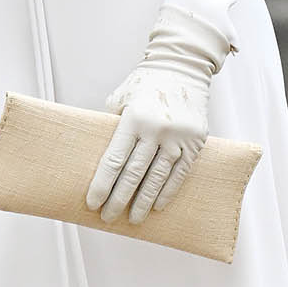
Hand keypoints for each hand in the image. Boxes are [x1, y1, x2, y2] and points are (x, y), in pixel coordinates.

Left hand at [84, 5, 229, 224]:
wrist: (182, 66)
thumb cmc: (144, 83)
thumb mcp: (120, 98)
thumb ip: (111, 124)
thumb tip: (100, 156)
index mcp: (133, 118)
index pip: (115, 160)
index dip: (102, 184)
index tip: (92, 203)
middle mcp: (156, 129)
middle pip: (134, 174)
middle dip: (119, 199)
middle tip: (108, 217)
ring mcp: (178, 137)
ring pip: (157, 178)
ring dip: (144, 202)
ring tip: (133, 219)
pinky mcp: (195, 142)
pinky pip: (179, 173)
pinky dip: (167, 191)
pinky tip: (157, 206)